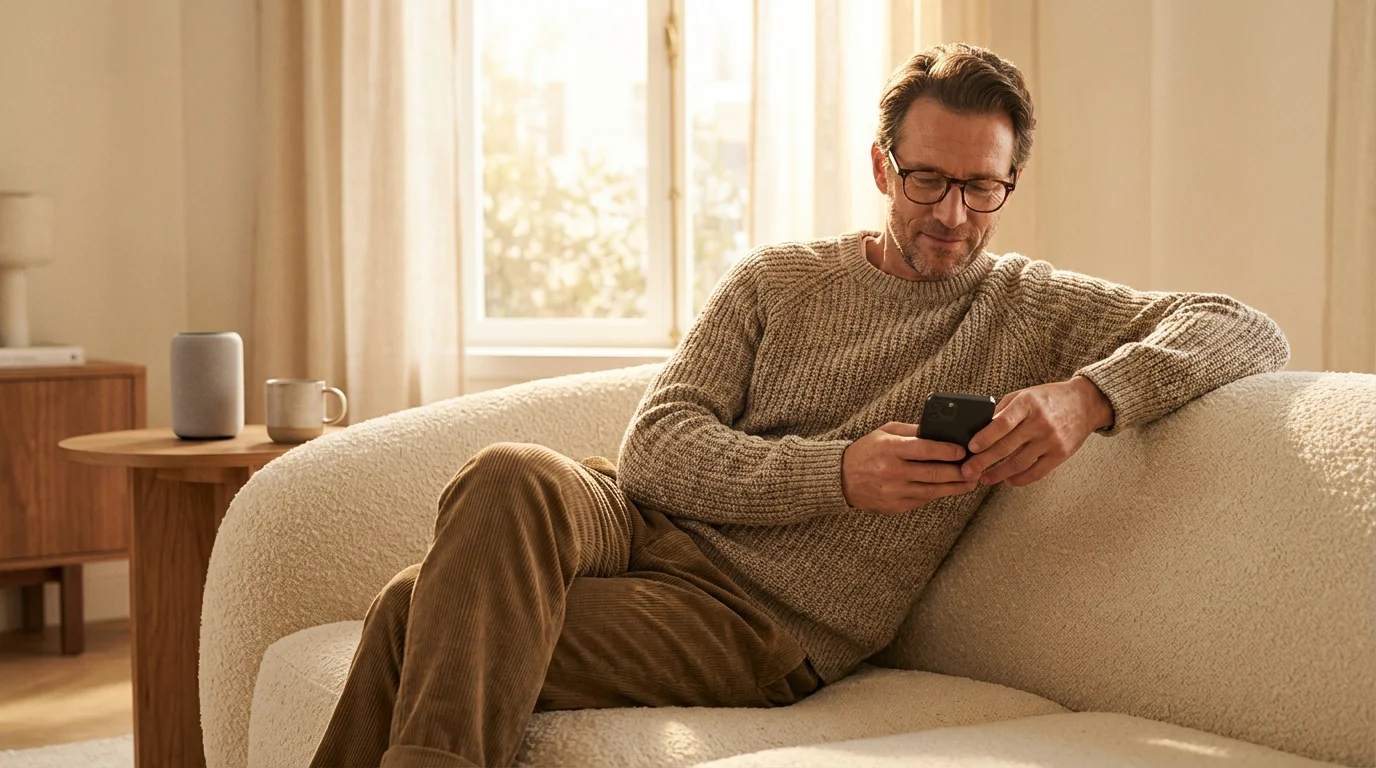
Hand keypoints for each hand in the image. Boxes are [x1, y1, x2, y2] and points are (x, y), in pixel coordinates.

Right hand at [842, 422, 979, 514]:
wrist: (840, 479)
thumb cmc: (866, 451)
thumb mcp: (884, 432)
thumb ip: (911, 430)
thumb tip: (940, 432)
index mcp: (890, 449)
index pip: (925, 449)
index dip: (948, 451)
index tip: (963, 451)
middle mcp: (893, 471)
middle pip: (934, 473)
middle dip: (959, 472)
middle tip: (975, 469)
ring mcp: (894, 492)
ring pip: (933, 491)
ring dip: (955, 487)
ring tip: (971, 482)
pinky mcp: (896, 506)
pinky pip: (923, 500)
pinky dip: (938, 493)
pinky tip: (949, 488)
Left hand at [960, 376, 1113, 487]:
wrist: (1086, 403)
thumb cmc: (1049, 398)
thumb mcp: (1025, 395)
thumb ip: (1003, 410)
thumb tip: (980, 428)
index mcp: (1028, 404)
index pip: (1002, 423)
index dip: (985, 437)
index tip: (971, 447)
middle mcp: (1040, 423)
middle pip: (1006, 447)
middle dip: (983, 461)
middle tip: (967, 471)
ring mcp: (1052, 440)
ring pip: (1019, 463)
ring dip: (998, 474)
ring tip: (984, 478)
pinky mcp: (1061, 454)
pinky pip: (1036, 472)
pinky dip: (1019, 479)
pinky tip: (1007, 480)